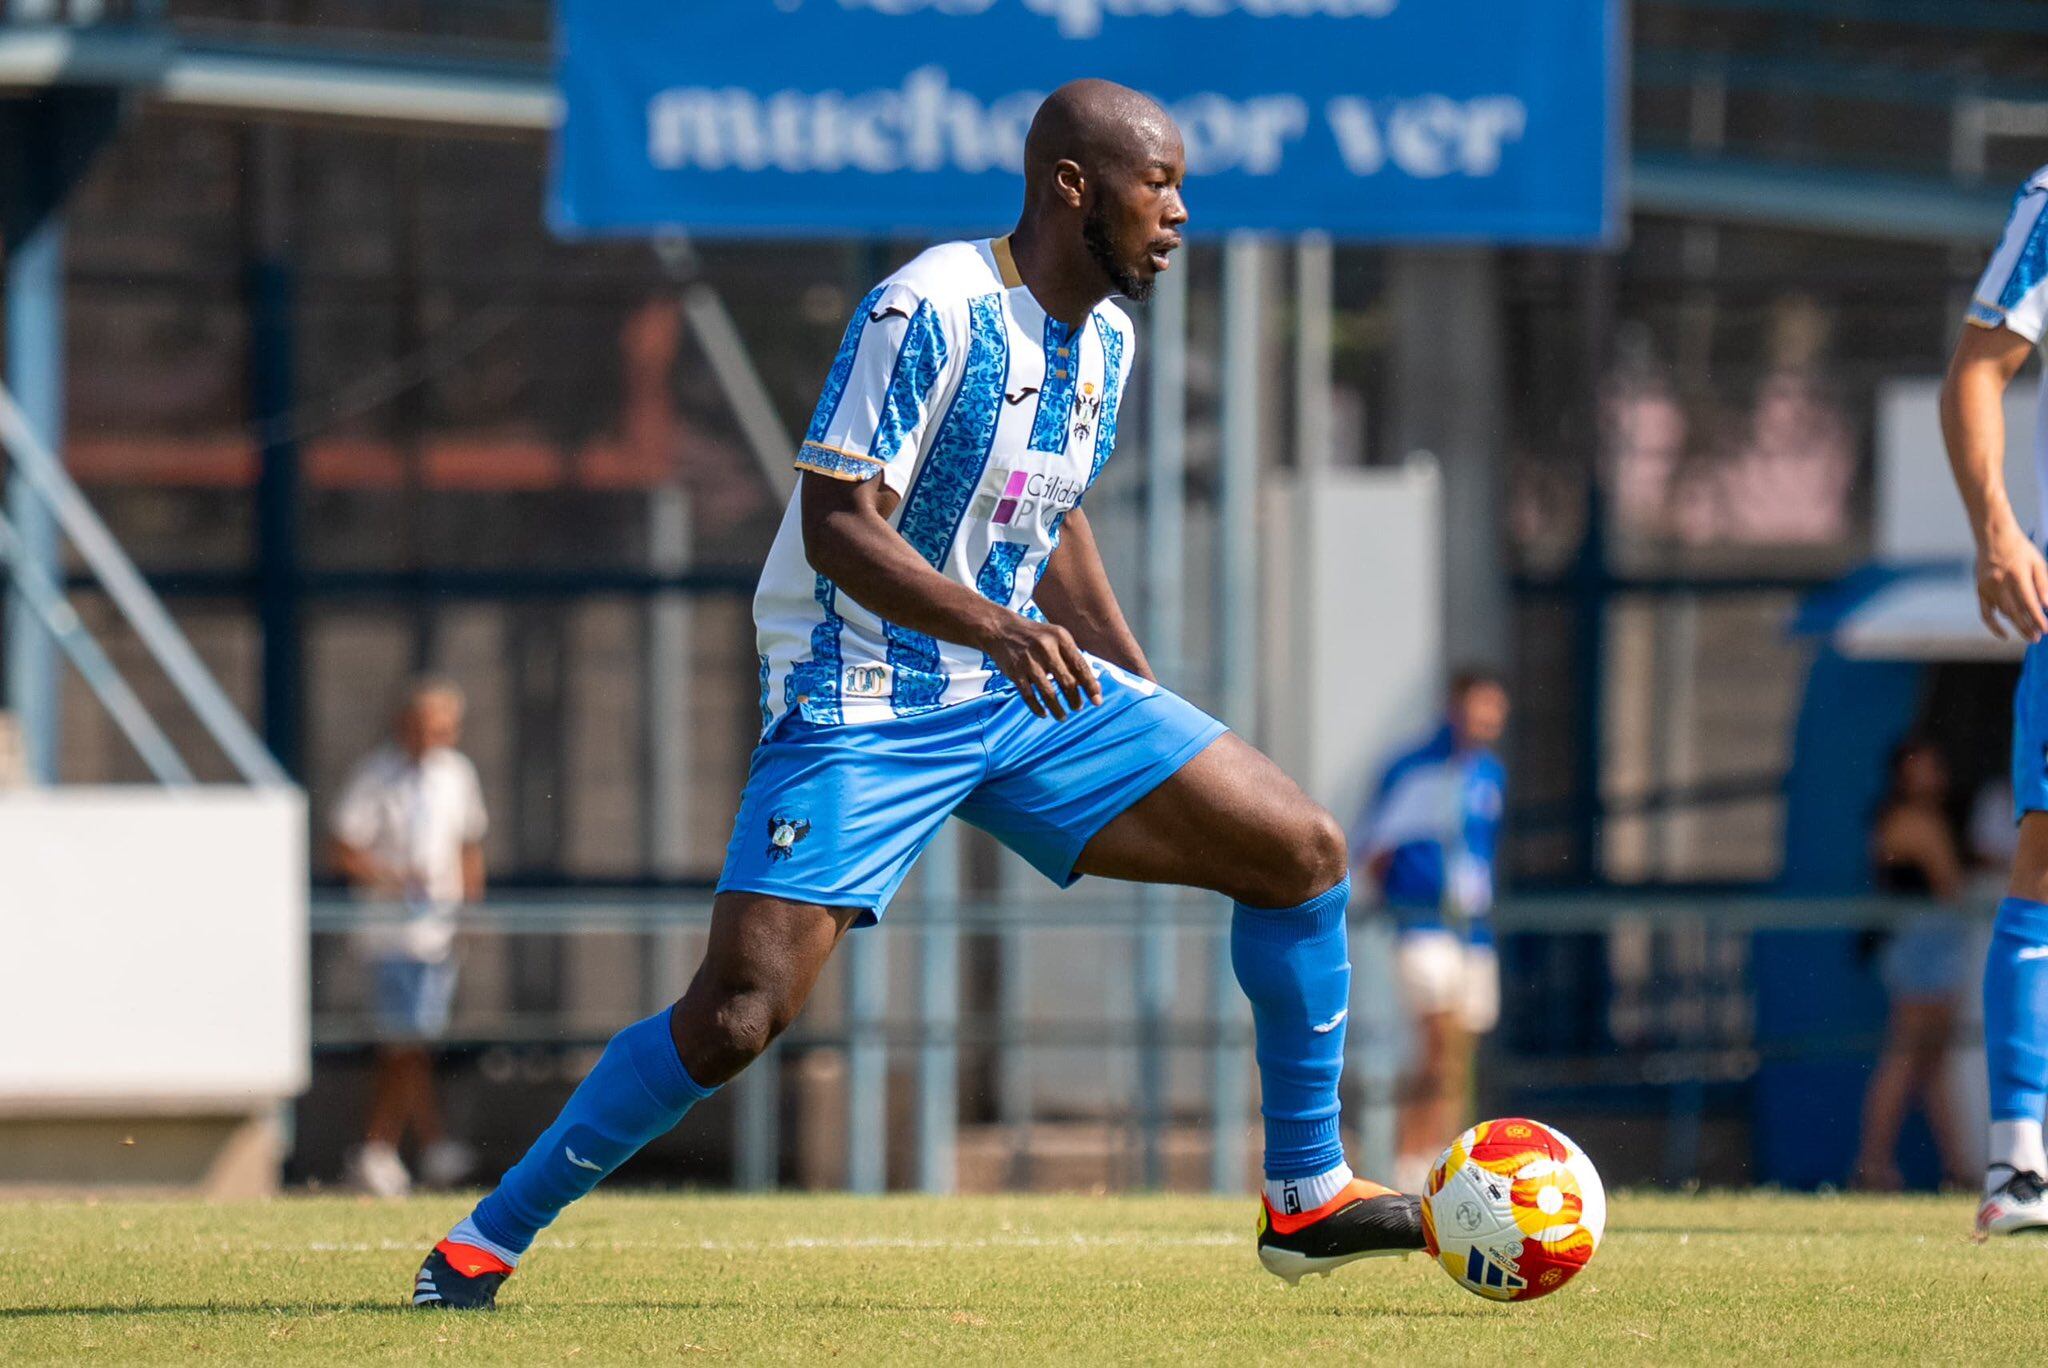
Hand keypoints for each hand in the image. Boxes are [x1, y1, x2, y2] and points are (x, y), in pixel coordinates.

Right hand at [980, 614, 1101, 719]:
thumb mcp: (1057, 638)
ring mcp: (1029, 662)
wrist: (1001, 629)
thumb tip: (1094, 686)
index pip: (1080, 666)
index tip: (1097, 700)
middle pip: (1067, 682)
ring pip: (1048, 693)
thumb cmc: (1036, 636)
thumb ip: (1074, 659)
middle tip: (1078, 708)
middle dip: (1075, 699)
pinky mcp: (1015, 673)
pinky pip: (1029, 696)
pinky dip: (1038, 708)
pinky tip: (1044, 714)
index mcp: (1060, 638)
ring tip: (1063, 717)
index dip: (1090, 686)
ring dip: (1058, 709)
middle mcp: (1046, 649)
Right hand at [1976, 519, 2047, 642]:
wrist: (1994, 538)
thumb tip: (2047, 607)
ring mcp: (1987, 588)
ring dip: (2017, 625)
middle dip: (2027, 628)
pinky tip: (2005, 635)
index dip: (2038, 619)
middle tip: (2036, 639)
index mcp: (2017, 575)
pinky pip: (1985, 613)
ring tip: (2029, 633)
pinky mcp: (1980, 590)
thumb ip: (2043, 585)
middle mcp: (2000, 583)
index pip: (2029, 603)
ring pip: (2003, 613)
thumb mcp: (2038, 563)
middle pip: (2014, 612)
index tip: (2046, 630)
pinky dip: (1994, 626)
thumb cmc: (2020, 550)